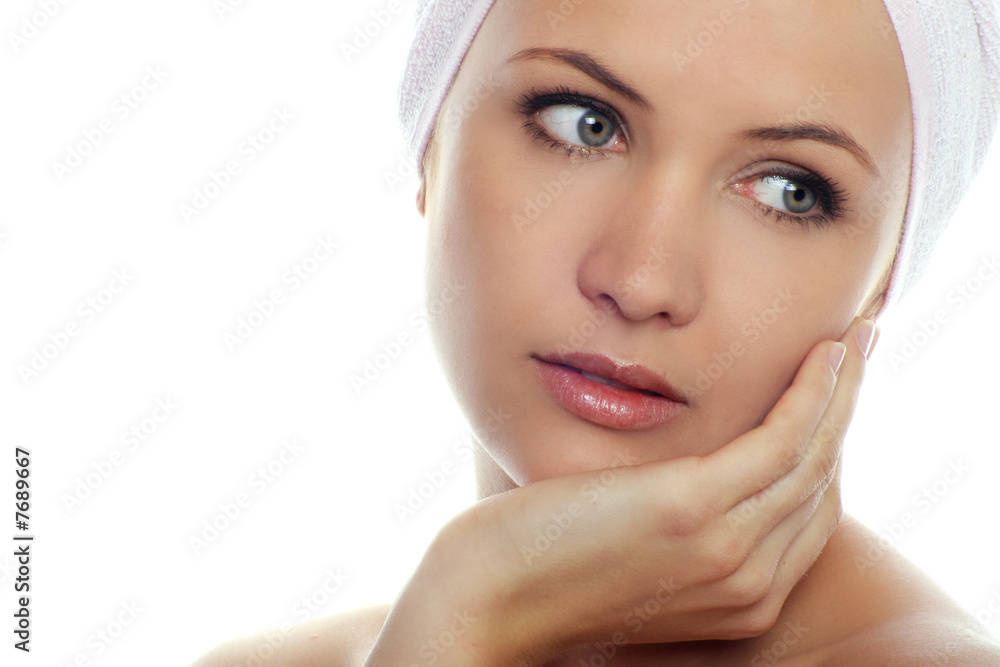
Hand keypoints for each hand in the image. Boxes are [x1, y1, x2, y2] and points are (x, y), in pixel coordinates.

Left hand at [365, 317, 877, 665]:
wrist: (487, 598)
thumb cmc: (544, 564)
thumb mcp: (633, 546)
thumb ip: (682, 521)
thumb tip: (698, 469)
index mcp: (740, 598)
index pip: (809, 511)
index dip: (826, 446)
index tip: (829, 394)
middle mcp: (750, 584)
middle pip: (822, 482)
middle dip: (846, 410)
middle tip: (858, 350)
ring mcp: (728, 551)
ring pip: (813, 456)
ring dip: (841, 390)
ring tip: (852, 338)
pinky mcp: (697, 513)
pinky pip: (782, 441)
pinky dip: (812, 393)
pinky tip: (820, 355)